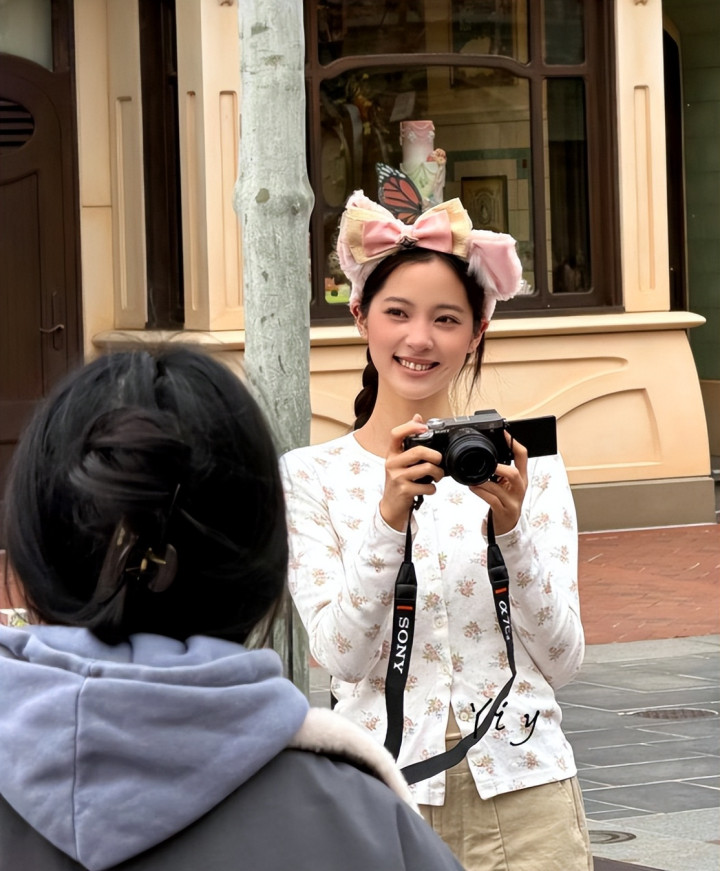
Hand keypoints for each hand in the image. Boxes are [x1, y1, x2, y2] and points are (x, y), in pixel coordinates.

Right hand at [380, 415, 443, 530]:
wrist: (391, 506)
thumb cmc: (399, 480)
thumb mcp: (400, 460)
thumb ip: (408, 441)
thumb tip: (417, 416)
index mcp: (392, 453)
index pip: (396, 434)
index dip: (410, 427)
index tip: (424, 427)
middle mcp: (392, 463)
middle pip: (418, 451)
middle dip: (435, 455)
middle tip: (439, 460)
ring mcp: (397, 477)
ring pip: (426, 468)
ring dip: (438, 473)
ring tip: (437, 476)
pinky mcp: (404, 490)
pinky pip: (427, 487)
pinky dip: (433, 489)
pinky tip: (429, 489)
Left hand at [469, 433, 527, 534]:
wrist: (507, 525)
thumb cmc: (504, 501)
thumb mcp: (507, 484)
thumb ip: (500, 470)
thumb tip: (487, 454)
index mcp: (522, 477)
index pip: (523, 456)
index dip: (514, 443)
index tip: (504, 433)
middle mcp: (520, 488)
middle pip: (515, 473)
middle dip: (498, 467)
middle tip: (487, 464)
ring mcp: (512, 501)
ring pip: (499, 487)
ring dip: (483, 480)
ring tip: (473, 478)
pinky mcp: (503, 511)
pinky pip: (491, 499)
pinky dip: (479, 491)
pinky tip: (472, 487)